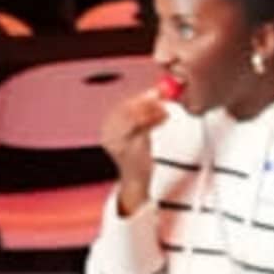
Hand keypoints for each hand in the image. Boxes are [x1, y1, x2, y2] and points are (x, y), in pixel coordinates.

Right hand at [107, 75, 175, 209]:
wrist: (136, 180)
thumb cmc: (137, 153)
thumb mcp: (139, 130)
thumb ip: (144, 113)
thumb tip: (156, 92)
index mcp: (108, 128)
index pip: (122, 107)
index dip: (140, 98)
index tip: (155, 93)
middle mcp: (109, 135)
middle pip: (127, 111)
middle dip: (147, 103)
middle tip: (162, 99)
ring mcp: (118, 144)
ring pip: (135, 119)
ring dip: (152, 112)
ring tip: (165, 112)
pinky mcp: (129, 151)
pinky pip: (142, 131)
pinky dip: (154, 123)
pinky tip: (163, 120)